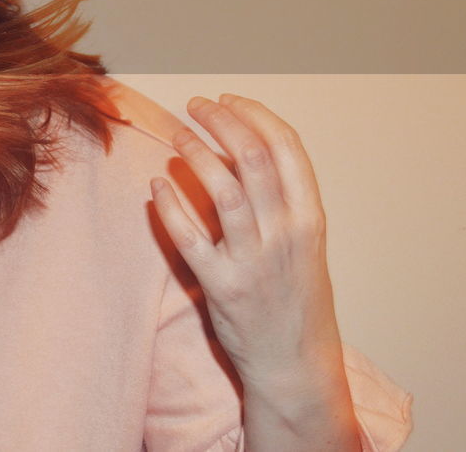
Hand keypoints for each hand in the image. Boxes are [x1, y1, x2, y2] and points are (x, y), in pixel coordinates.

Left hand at [148, 93, 346, 386]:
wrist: (295, 366)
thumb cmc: (295, 299)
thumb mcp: (304, 244)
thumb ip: (280, 201)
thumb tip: (238, 150)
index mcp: (310, 218)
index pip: (286, 147)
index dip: (254, 114)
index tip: (228, 100)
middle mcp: (286, 233)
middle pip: (253, 156)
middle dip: (221, 121)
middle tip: (196, 106)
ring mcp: (254, 260)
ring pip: (222, 189)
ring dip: (195, 152)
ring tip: (176, 134)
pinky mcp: (223, 286)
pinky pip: (189, 237)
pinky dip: (170, 206)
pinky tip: (156, 186)